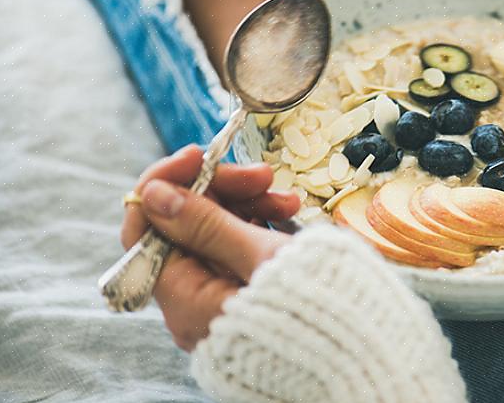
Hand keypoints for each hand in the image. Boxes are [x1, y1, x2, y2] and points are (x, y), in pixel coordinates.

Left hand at [120, 145, 299, 350]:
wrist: (358, 347)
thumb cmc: (315, 307)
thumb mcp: (261, 256)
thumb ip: (206, 224)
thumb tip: (153, 195)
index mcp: (187, 301)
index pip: (145, 230)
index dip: (167, 185)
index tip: (199, 155)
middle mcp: (194, 306)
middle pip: (183, 227)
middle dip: (220, 192)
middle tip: (263, 175)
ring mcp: (220, 302)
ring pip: (214, 234)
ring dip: (247, 205)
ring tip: (288, 201)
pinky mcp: (245, 298)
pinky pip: (237, 251)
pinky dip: (258, 227)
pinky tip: (288, 216)